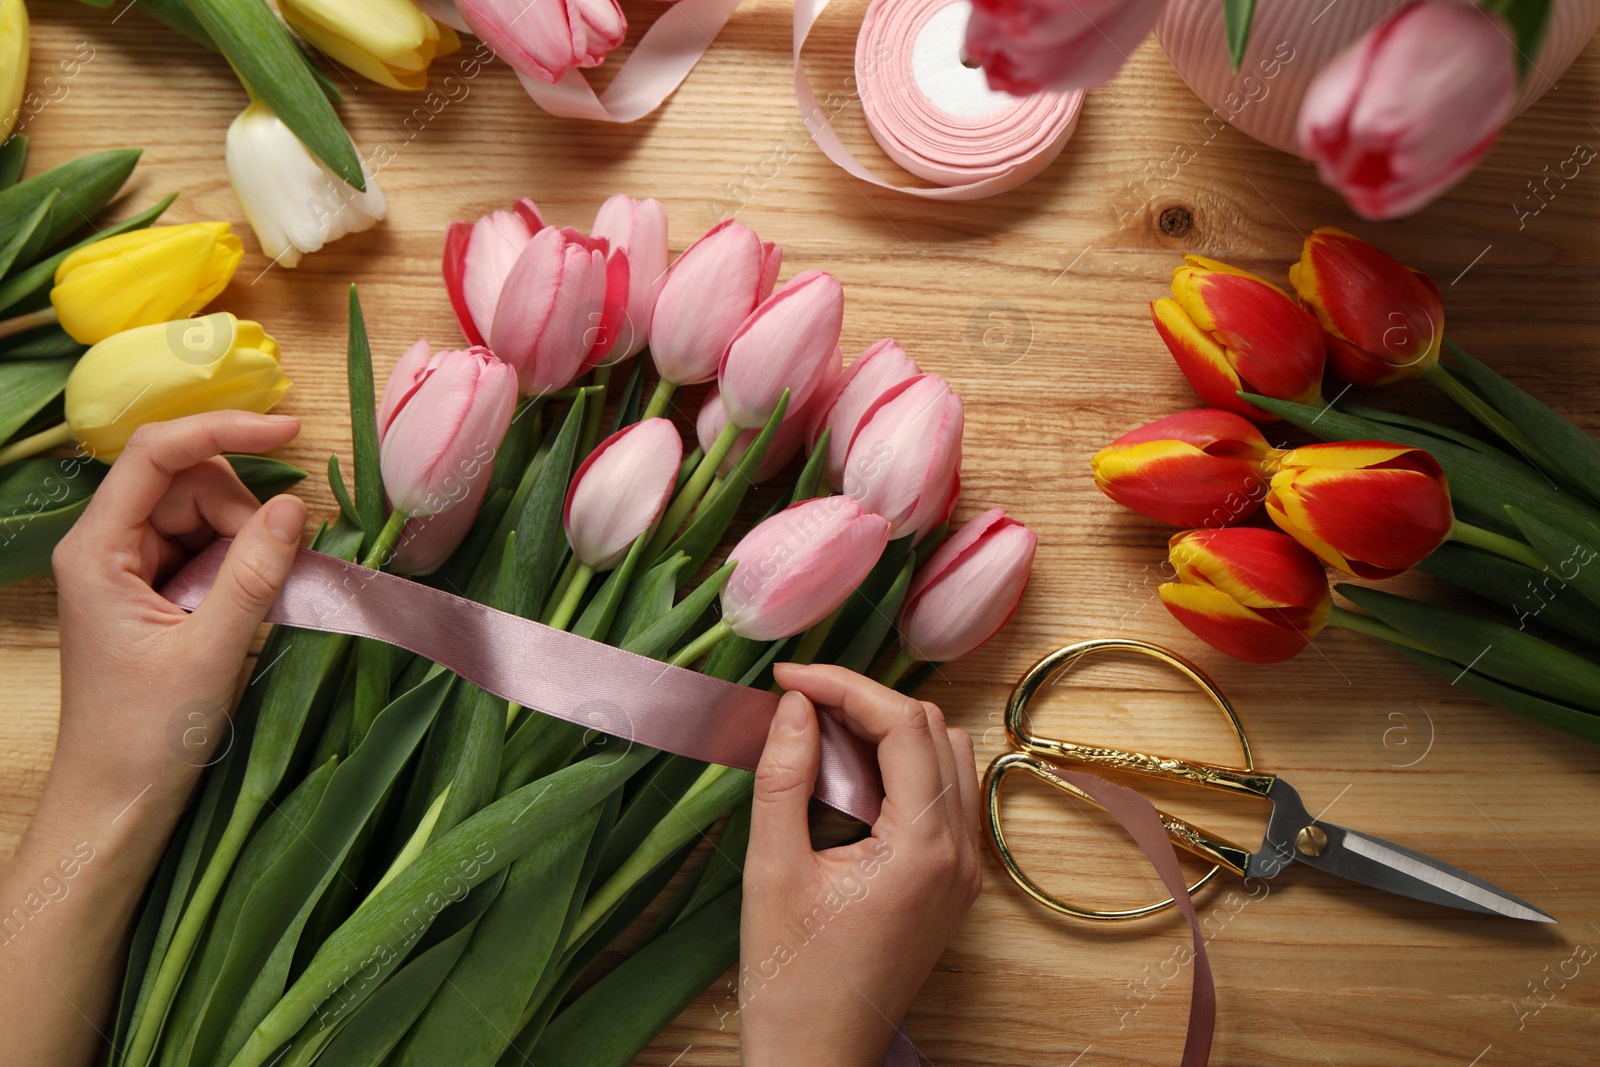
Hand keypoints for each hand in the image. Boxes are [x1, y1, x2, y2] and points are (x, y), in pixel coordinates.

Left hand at [49, 410, 307, 831]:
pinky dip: (240, 567)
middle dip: (242, 512)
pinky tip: (251, 608)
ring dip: (246, 544)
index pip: (157, 453)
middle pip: (188, 483)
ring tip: (258, 605)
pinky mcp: (154, 594)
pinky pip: (207, 551)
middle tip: (272, 573)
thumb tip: (293, 506)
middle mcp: (107, 547)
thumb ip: (253, 573)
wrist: (116, 804)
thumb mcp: (211, 652)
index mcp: (97, 550)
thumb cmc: (147, 736)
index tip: (291, 433)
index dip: (223, 430)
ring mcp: (130, 570)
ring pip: (204, 516)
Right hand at [739, 663, 982, 1066]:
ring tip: (822, 729)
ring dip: (891, 729)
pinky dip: (903, 765)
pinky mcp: (952, 884)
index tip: (787, 677)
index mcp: (923, 849)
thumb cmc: (789, 978)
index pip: (903, 725)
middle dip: (867, 701)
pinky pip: (944, 795)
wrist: (817, 1058)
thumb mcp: (772, 870)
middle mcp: (959, 854)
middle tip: (800, 700)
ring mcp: (964, 871)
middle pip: (934, 731)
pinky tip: (852, 771)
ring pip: (947, 757)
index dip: (844, 686)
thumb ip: (784, 777)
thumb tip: (795, 705)